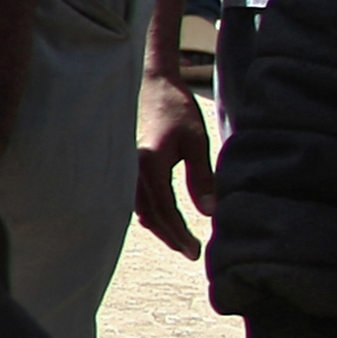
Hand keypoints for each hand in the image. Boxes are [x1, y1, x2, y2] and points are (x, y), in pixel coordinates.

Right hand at [135, 76, 217, 259]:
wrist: (153, 85)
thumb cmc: (177, 110)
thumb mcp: (197, 142)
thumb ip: (202, 178)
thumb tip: (209, 212)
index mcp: (150, 165)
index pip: (165, 210)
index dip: (179, 233)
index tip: (195, 250)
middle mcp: (133, 169)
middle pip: (149, 214)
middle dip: (169, 236)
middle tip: (190, 252)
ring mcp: (127, 166)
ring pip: (139, 207)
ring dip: (158, 226)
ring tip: (178, 240)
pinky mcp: (129, 164)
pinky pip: (133, 196)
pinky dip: (148, 212)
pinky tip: (158, 218)